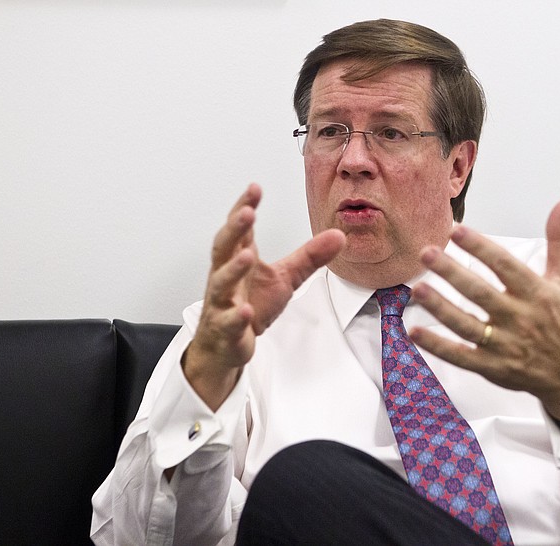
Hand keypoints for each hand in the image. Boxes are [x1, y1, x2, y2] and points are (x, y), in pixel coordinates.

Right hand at [184, 184, 344, 410]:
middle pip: (223, 248)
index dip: (245, 206)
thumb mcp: (286, 278)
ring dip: (232, 270)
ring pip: (221, 283)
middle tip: (246, 211)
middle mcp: (226, 276)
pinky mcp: (224, 328)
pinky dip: (235, 316)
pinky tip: (245, 311)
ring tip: (248, 255)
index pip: (240, 229)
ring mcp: (222, 302)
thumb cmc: (251, 303)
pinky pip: (227, 322)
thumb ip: (309, 256)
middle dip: (233, 229)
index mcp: (239, 258)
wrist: (226, 344)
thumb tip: (338, 235)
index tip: (255, 188)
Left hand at [409, 201, 559, 424]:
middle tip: (426, 252)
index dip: (481, 248)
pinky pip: (460, 356)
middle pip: (480, 292)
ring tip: (417, 288)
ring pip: (466, 324)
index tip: (457, 230)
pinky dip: (437, 346)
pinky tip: (415, 332)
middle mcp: (520, 319)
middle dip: (452, 272)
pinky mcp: (492, 367)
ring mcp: (504, 345)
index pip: (505, 266)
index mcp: (537, 294)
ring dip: (440, 307)